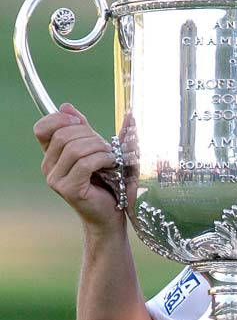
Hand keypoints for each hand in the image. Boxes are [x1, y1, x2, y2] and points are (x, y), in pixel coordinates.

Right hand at [33, 103, 123, 228]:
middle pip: (63, 135)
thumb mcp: (94, 149)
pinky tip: (111, 163)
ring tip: (111, 156)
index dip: (60, 119)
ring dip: (99, 147)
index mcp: (51, 155)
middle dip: (89, 135)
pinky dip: (102, 159)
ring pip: (74, 148)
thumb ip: (83, 129)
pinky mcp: (69, 189)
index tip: (81, 123)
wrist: (110, 214)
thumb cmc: (105, 182)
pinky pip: (84, 163)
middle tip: (106, 146)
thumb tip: (67, 106)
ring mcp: (56, 179)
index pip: (42, 128)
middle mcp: (48, 167)